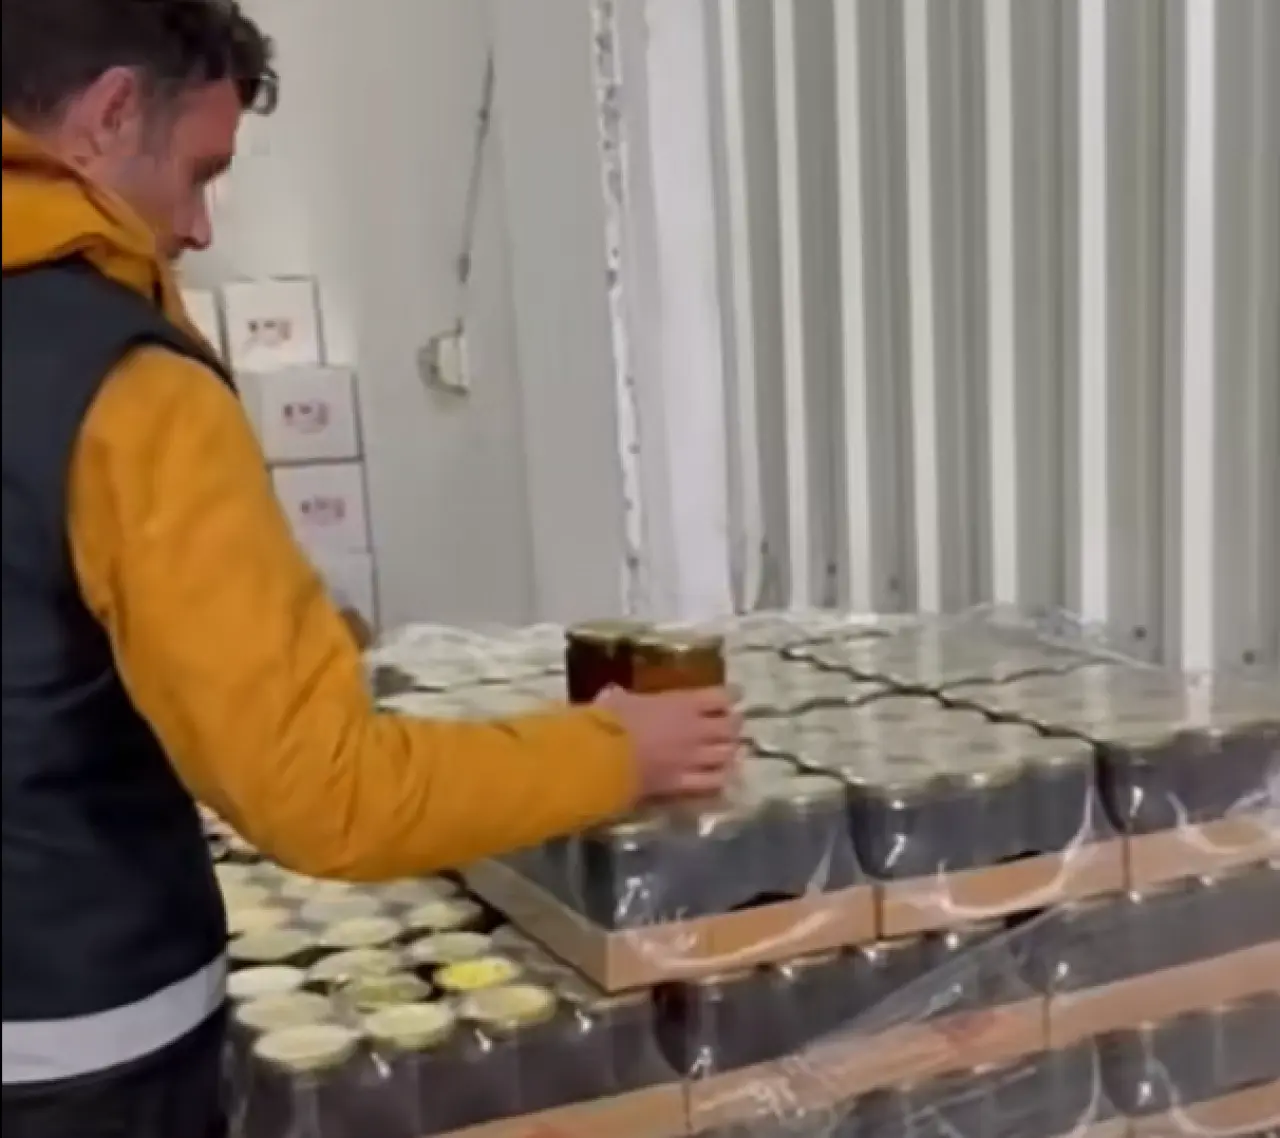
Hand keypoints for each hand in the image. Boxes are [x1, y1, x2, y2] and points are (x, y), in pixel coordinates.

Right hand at [595, 686, 740, 799]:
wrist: (603, 759)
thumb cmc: (609, 721)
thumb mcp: (617, 700)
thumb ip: (623, 697)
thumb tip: (614, 694)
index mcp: (683, 704)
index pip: (721, 696)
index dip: (732, 695)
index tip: (736, 695)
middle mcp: (696, 730)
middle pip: (730, 727)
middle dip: (733, 726)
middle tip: (731, 726)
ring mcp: (692, 759)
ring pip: (726, 755)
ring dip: (729, 752)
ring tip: (727, 752)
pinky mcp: (683, 784)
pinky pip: (711, 782)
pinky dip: (719, 778)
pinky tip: (719, 778)